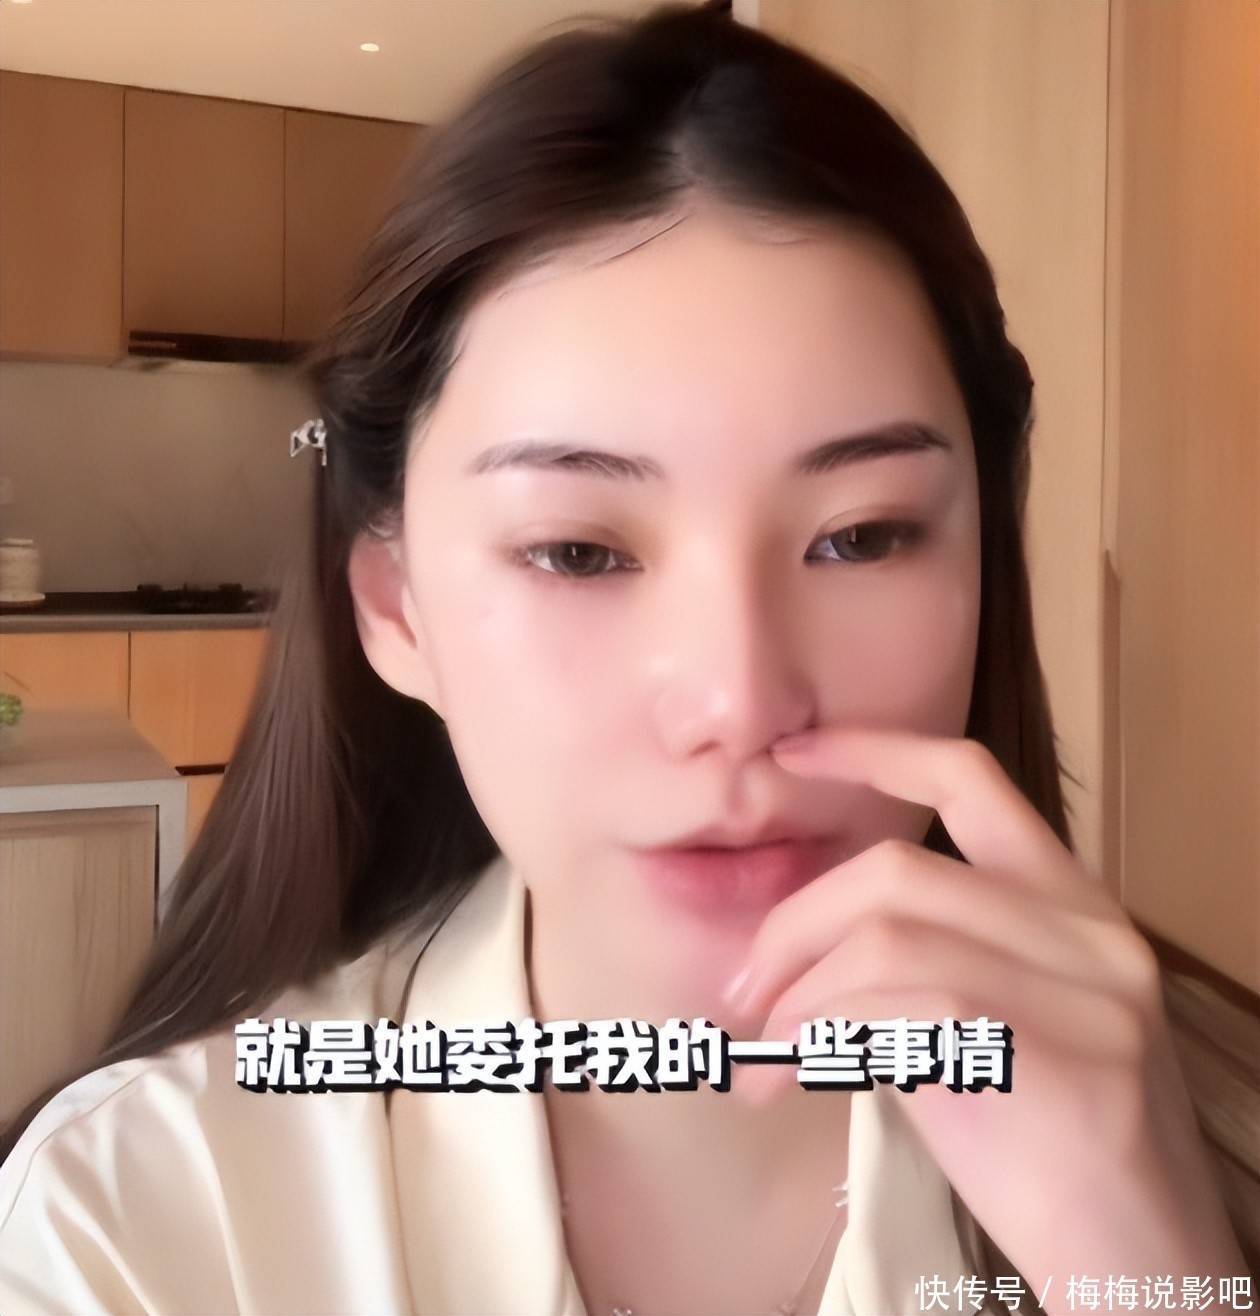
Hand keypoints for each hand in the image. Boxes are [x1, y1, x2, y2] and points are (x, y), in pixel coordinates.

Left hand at [722, 726, 1247, 1311]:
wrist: (1136, 1260)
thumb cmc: (1038, 1145)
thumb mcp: (975, 1024)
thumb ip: (908, 963)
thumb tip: (783, 953)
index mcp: (1068, 901)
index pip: (969, 779)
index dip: (873, 751)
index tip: (792, 751)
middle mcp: (1090, 928)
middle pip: (894, 871)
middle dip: (791, 929)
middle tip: (740, 999)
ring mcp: (1092, 989)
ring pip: (889, 935)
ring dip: (796, 993)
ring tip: (761, 1053)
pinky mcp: (1072, 1055)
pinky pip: (911, 1006)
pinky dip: (825, 1033)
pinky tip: (793, 1077)